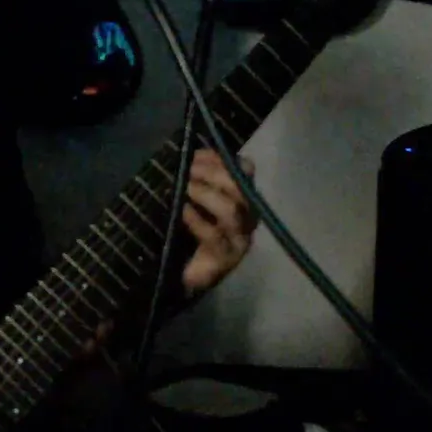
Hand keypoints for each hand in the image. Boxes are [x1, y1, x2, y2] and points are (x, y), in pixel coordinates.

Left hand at [181, 150, 258, 297]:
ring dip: (206, 195)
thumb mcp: (191, 202)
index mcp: (242, 199)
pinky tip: (183, 212)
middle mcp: (247, 217)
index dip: (222, 158)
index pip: (245, 170)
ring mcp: (238, 239)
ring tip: (186, 189)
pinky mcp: (225, 258)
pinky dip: (197, 220)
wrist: (184, 277)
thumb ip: (195, 181)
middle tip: (187, 171)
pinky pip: (214, 235)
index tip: (196, 155)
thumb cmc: (188, 234)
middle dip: (213, 174)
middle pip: (240, 188)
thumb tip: (186, 157)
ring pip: (231, 210)